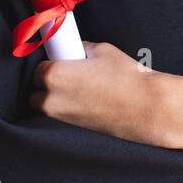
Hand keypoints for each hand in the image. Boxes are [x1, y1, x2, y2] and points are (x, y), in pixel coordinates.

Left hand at [30, 40, 158, 144]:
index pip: (35, 69)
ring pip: (46, 109)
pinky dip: (68, 113)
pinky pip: (61, 120)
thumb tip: (76, 49)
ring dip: (55, 101)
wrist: (147, 107)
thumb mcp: (102, 51)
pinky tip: (87, 105)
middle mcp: (51, 100)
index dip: (48, 65)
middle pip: (35, 93)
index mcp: (54, 75)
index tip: (58, 63)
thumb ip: (81, 49)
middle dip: (47, 86)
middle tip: (68, 79)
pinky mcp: (72, 133)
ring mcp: (60, 120)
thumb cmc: (126, 78)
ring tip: (79, 93)